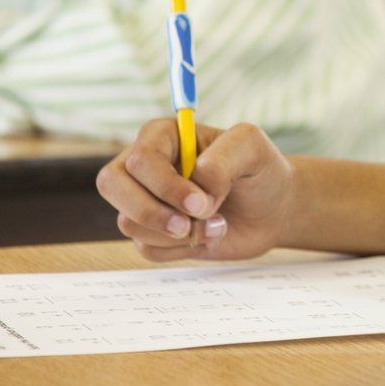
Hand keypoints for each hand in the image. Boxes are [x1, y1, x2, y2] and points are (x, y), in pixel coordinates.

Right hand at [96, 120, 294, 261]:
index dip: (166, 186)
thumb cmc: (260, 170)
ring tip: (217, 224)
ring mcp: (146, 199)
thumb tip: (197, 183)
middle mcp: (146, 165)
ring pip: (129, 222)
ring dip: (177, 234)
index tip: (201, 203)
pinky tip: (207, 236)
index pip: (140, 159)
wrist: (273, 210)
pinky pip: (146, 248)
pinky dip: (180, 250)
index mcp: (163, 135)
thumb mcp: (253, 148)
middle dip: (150, 212)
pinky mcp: (153, 231)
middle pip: (111, 185)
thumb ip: (224, 158)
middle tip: (188, 225)